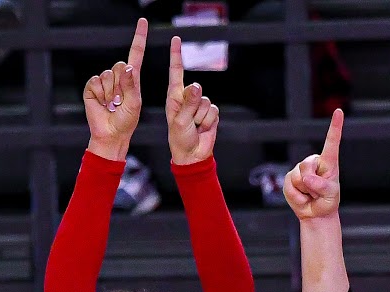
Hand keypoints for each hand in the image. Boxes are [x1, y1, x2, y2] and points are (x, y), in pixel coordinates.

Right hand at [84, 18, 147, 159]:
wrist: (110, 134)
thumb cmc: (126, 121)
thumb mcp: (134, 103)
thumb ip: (131, 85)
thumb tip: (127, 67)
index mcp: (132, 79)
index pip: (136, 53)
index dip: (139, 38)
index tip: (143, 22)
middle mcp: (118, 77)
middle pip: (120, 65)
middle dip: (121, 84)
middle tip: (120, 100)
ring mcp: (104, 82)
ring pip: (107, 75)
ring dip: (110, 92)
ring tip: (111, 104)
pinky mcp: (92, 87)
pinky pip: (95, 82)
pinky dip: (99, 94)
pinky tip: (102, 103)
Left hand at [166, 36, 219, 165]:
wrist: (192, 155)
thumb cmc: (179, 138)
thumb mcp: (180, 120)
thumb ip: (189, 103)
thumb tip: (197, 85)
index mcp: (175, 96)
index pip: (176, 71)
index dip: (177, 55)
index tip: (176, 39)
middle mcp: (187, 98)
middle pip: (197, 90)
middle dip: (194, 107)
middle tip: (188, 122)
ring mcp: (200, 105)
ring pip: (207, 101)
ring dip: (201, 117)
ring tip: (195, 126)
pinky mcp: (211, 113)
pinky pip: (214, 111)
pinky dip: (209, 121)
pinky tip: (203, 128)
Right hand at [283, 109, 342, 220]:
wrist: (316, 213)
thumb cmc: (328, 201)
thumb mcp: (331, 195)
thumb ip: (322, 185)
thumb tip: (307, 178)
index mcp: (329, 162)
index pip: (332, 142)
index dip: (335, 126)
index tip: (339, 111)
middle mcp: (314, 162)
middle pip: (307, 165)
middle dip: (311, 182)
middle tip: (317, 192)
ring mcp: (300, 169)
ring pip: (298, 176)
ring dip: (305, 190)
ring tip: (311, 194)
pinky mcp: (289, 178)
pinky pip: (289, 186)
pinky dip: (296, 196)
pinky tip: (303, 196)